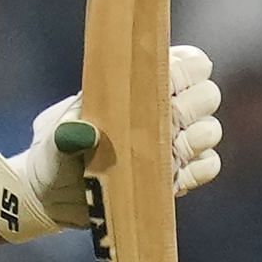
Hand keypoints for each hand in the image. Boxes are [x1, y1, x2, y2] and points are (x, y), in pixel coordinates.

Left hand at [0, 44, 223, 242]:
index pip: (188, 63)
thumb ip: (67, 133)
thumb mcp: (54, 139)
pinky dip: (198, 168)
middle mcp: (162, 112)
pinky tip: (173, 174)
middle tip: (167, 121)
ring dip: (197, 138)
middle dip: (195, 105)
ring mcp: (172, 144)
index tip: (170, 82)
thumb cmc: (52, 155)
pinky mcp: (176, 176)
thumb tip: (85, 131)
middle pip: (208, 95)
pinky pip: (208, 166)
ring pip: (210, 130)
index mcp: (138, 88)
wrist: (50, 198)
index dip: (189, 69)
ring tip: (167, 149)